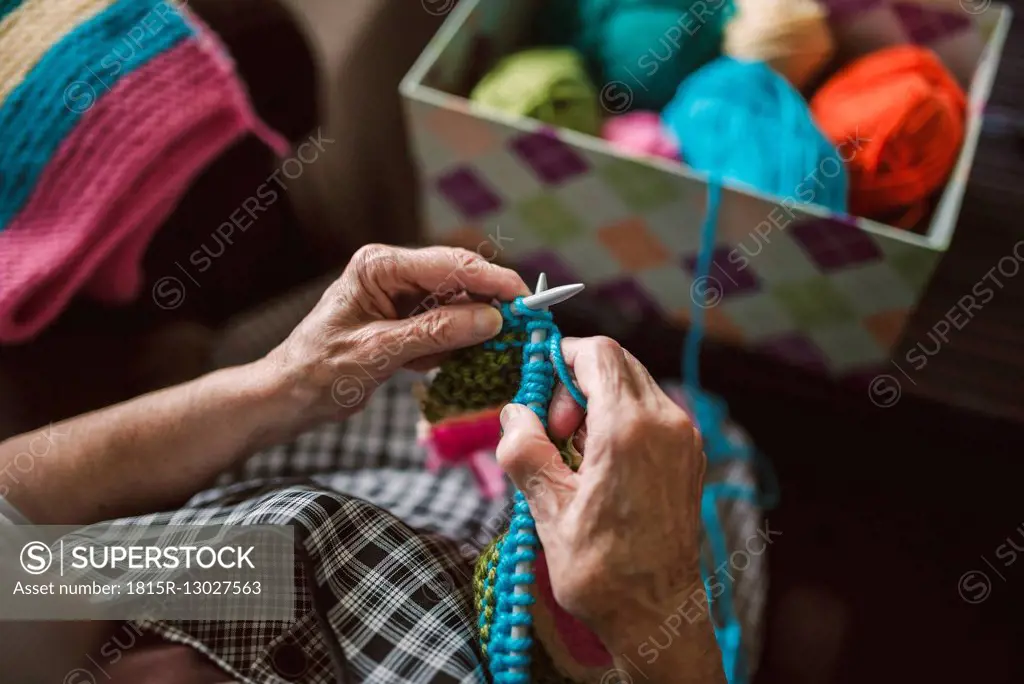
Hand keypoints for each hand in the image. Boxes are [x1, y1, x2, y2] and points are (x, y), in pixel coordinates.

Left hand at [264, 244, 527, 427]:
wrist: (289, 396)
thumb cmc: (319, 372)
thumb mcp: (379, 353)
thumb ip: (436, 333)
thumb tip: (491, 319)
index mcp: (379, 266)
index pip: (449, 264)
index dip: (493, 279)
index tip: (527, 299)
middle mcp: (392, 271)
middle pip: (459, 279)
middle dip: (489, 304)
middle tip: (522, 328)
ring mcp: (400, 294)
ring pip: (457, 303)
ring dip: (470, 330)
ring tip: (468, 355)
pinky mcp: (405, 317)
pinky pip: (445, 324)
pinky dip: (450, 345)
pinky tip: (428, 366)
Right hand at [496, 337, 712, 659]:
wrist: (658, 615)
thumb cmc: (603, 571)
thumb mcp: (548, 510)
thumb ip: (525, 450)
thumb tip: (514, 413)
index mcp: (629, 430)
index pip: (596, 353)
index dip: (559, 361)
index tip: (538, 399)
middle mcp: (666, 423)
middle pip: (617, 362)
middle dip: (575, 384)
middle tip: (553, 433)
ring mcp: (684, 437)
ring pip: (633, 384)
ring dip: (596, 402)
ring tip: (572, 454)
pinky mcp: (688, 454)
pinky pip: (649, 411)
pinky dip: (618, 419)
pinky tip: (598, 463)